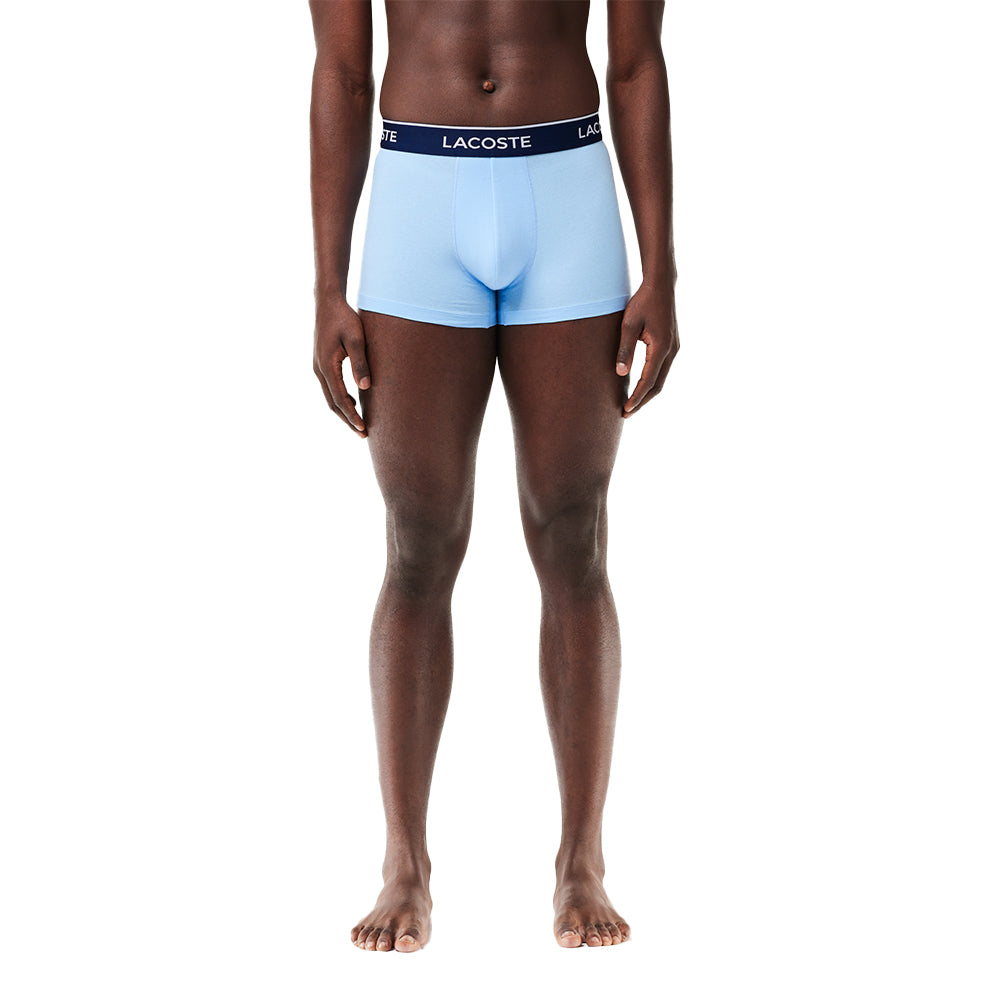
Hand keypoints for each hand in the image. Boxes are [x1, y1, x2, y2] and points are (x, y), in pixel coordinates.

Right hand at [313, 296, 370, 437]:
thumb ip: (360, 363)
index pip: (340, 399)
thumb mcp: (356, 339)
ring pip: (330, 397)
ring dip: (344, 412)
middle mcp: (319, 369)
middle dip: (348, 420)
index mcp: (327, 366)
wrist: (327, 302)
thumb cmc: (344, 318)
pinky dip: (340, 400)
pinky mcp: (321, 363)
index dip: (352, 416)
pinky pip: (330, 388)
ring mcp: (318, 367)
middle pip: (333, 404)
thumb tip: (365, 387)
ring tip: (359, 424)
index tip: (364, 429)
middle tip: (363, 434)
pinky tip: (353, 404)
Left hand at [615, 278, 678, 416]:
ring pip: (662, 379)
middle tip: (625, 414)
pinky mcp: (671, 345)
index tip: (625, 410)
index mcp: (661, 347)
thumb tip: (620, 373)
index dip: (637, 397)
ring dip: (647, 393)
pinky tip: (640, 386)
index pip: (648, 381)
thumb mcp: (628, 324)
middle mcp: (671, 350)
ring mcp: (674, 348)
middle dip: (642, 401)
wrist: (661, 285)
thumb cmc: (642, 302)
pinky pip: (662, 370)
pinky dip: (652, 382)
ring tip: (631, 404)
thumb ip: (624, 348)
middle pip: (658, 385)